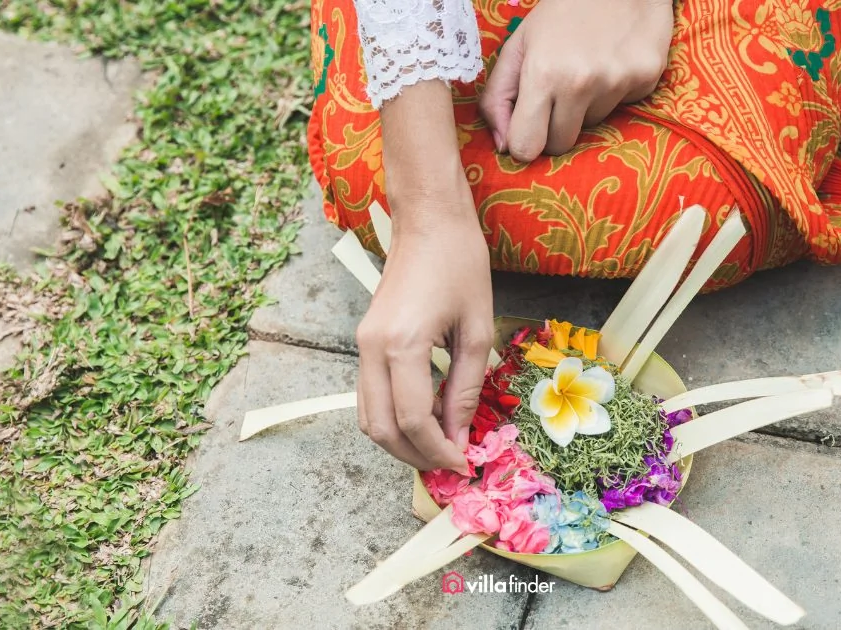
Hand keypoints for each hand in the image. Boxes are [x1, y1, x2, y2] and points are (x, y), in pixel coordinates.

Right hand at [357, 81, 493, 472]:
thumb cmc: (460, 264)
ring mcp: (362, 344)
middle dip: (415, 455)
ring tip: (438, 447)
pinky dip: (392, 417)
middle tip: (450, 463)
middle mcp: (372, 348)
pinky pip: (369, 395)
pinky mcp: (363, 340)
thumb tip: (459, 437)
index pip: (413, 420)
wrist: (428, 220)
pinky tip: (426, 418)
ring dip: (399, 441)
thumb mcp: (478, 329)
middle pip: (380, 428)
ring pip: (367, 416)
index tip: (465, 463)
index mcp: (402, 344)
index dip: (439, 450)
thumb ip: (466, 388)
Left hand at [480, 0, 673, 160]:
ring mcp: (617, 81)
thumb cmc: (562, 11)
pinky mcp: (646, 78)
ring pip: (592, 126)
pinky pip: (623, 107)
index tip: (529, 127)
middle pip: (560, 145)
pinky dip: (616, 91)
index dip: (524, 141)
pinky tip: (613, 60)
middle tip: (559, 93)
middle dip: (554, 126)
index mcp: (542, 74)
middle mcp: (580, 82)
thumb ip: (498, 98)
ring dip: (587, 106)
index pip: (526, 147)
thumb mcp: (518, 46)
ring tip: (589, 67)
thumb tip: (504, 147)